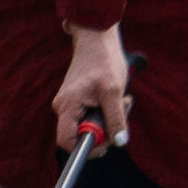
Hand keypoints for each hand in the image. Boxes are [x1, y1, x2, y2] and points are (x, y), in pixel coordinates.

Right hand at [53, 23, 135, 150]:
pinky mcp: (79, 101)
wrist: (97, 38)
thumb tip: (119, 142)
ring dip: (111, 118)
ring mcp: (70, 104)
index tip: (108, 144)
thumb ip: (116, 118)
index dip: (87, 148)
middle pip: (82, 135)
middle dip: (106, 129)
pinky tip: (118, 98)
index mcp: (66, 107)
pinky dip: (108, 111)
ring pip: (91, 125)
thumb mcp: (114, 92)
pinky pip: (93, 115)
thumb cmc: (104, 61)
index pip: (67, 141)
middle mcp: (63, 108)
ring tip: (123, 100)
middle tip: (124, 111)